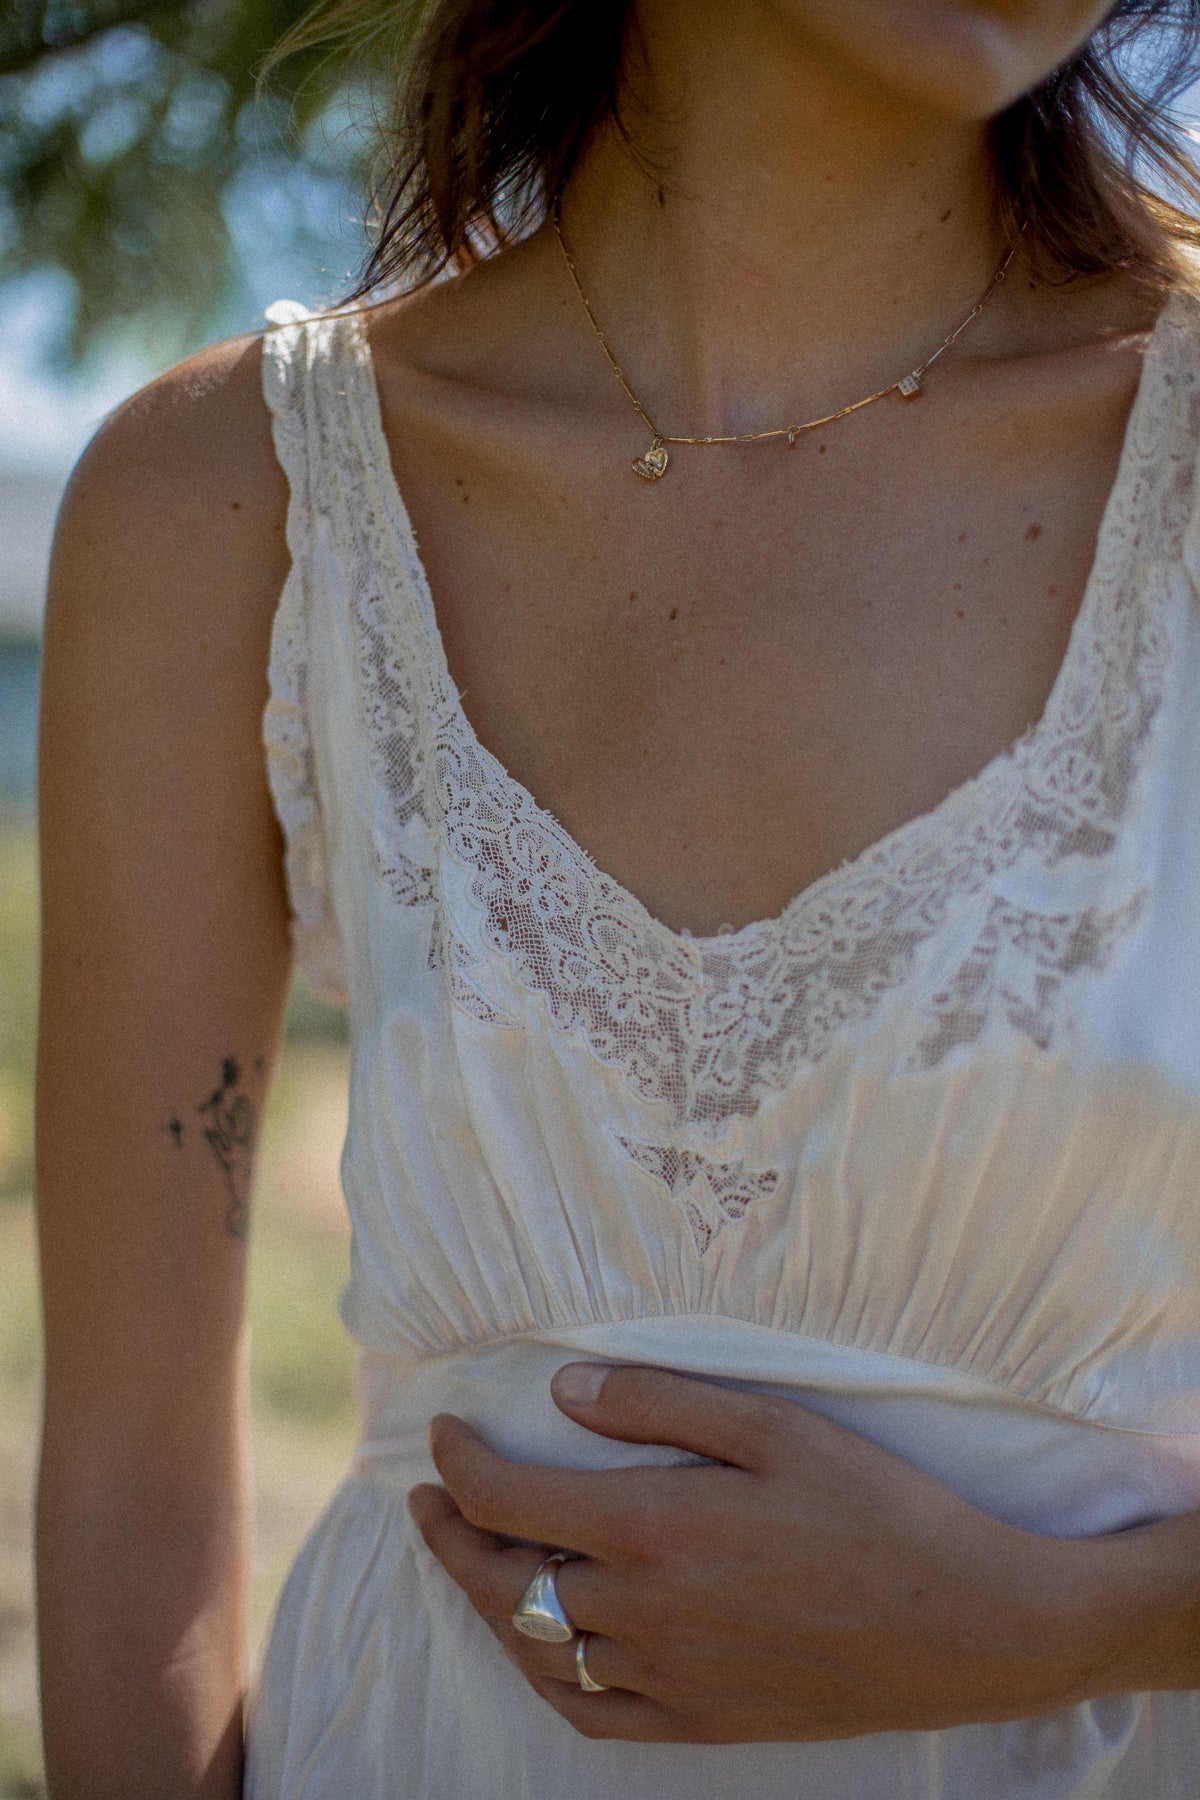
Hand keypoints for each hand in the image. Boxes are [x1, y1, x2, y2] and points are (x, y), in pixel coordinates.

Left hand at [407, 1363, 1153, 1742]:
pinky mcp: (704, 1723)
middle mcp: (644, 1613)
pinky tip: (547, 1651)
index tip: (444, 1433)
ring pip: (538, 1651)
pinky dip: (548, 1680)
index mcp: (653, 1528)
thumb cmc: (879, 1510)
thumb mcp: (774, 1426)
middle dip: (450, 1534)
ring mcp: (671, 1679)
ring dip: (490, 1601)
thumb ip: (659, 1405)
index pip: (507, 1501)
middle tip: (430, 1496)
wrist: (968, 1625)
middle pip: (503, 1582)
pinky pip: (593, 1716)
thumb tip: (562, 1392)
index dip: (458, 1464)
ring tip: (477, 1559)